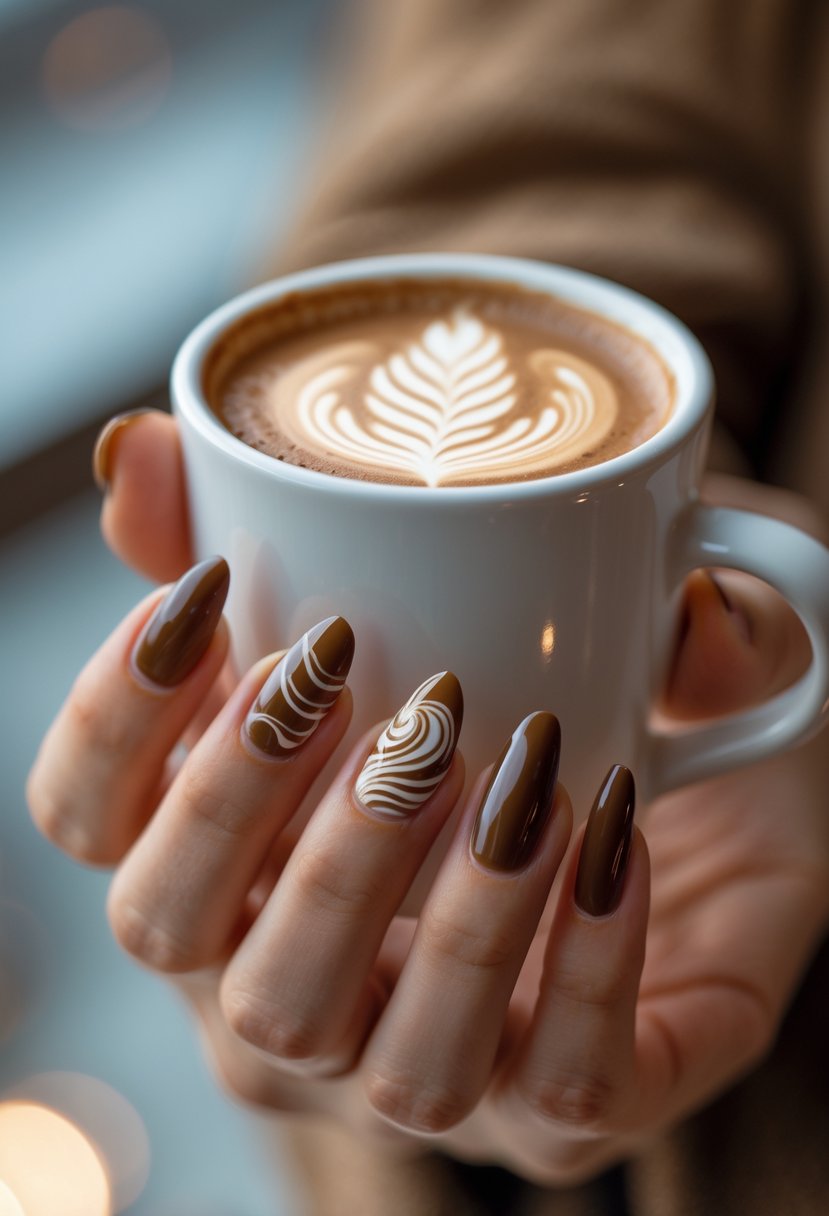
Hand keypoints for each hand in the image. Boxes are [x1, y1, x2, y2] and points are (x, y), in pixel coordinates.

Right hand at [27, 411, 828, 1183]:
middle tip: (371, 677)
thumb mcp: (445, 566)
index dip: (116, 715)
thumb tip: (150, 451)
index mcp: (229, 857)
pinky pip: (562, 1092)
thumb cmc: (550, 662)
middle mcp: (289, 977)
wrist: (726, 763)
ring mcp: (417, 1063)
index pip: (90, 819)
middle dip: (257, 800)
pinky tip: (618, 837)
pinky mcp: (565, 1108)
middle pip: (180, 939)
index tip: (208, 593)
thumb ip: (289, 521)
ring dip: (442, 903)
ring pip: (374, 1055)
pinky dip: (592, 963)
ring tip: (521, 759)